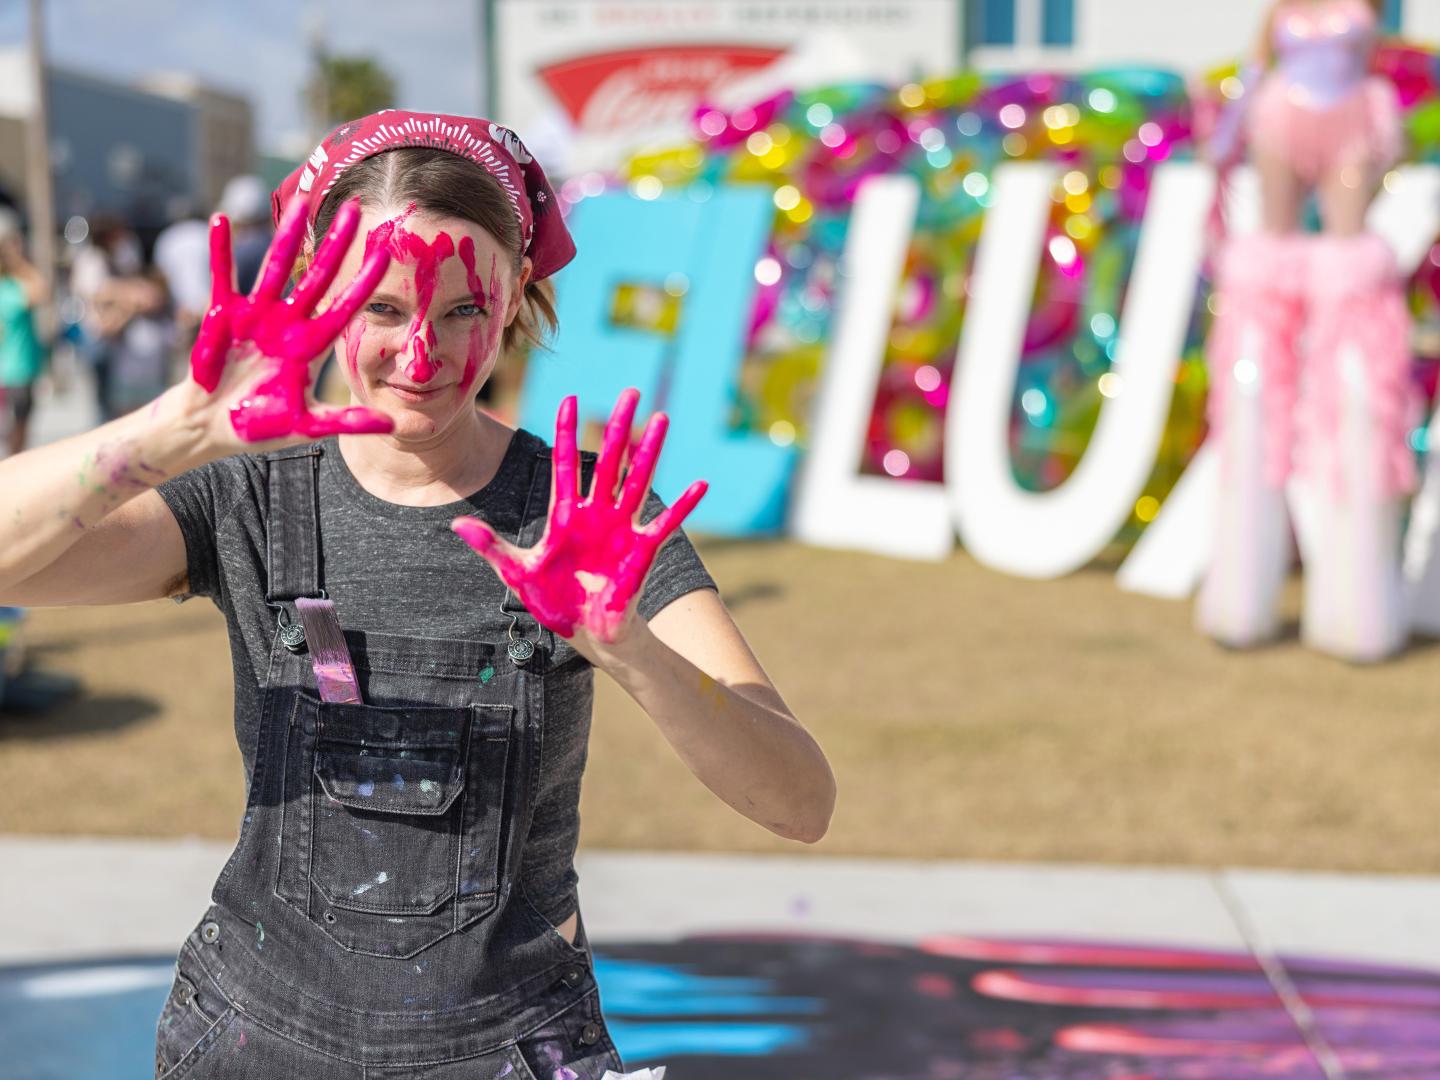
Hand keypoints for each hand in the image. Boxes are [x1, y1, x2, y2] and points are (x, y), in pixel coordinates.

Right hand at [190, 195, 392, 443]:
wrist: (214, 428)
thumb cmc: (261, 426)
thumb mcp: (309, 426)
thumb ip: (348, 422)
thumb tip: (392, 426)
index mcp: (310, 345)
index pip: (344, 306)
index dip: (364, 281)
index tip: (387, 254)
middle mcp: (287, 322)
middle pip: (317, 275)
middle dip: (336, 243)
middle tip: (358, 208)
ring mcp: (255, 315)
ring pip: (274, 267)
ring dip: (286, 235)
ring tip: (302, 200)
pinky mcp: (221, 316)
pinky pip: (222, 278)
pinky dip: (221, 251)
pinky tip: (221, 220)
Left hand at [453, 389, 706, 650]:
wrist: (586, 634)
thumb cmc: (553, 602)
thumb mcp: (517, 572)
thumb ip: (490, 546)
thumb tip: (456, 523)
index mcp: (566, 514)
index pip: (566, 464)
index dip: (568, 433)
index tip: (569, 399)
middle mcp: (597, 513)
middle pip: (610, 461)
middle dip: (618, 426)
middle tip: (630, 392)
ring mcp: (622, 529)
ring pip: (637, 480)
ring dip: (649, 451)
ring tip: (661, 419)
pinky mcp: (642, 550)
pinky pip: (665, 523)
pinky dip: (683, 505)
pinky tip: (700, 485)